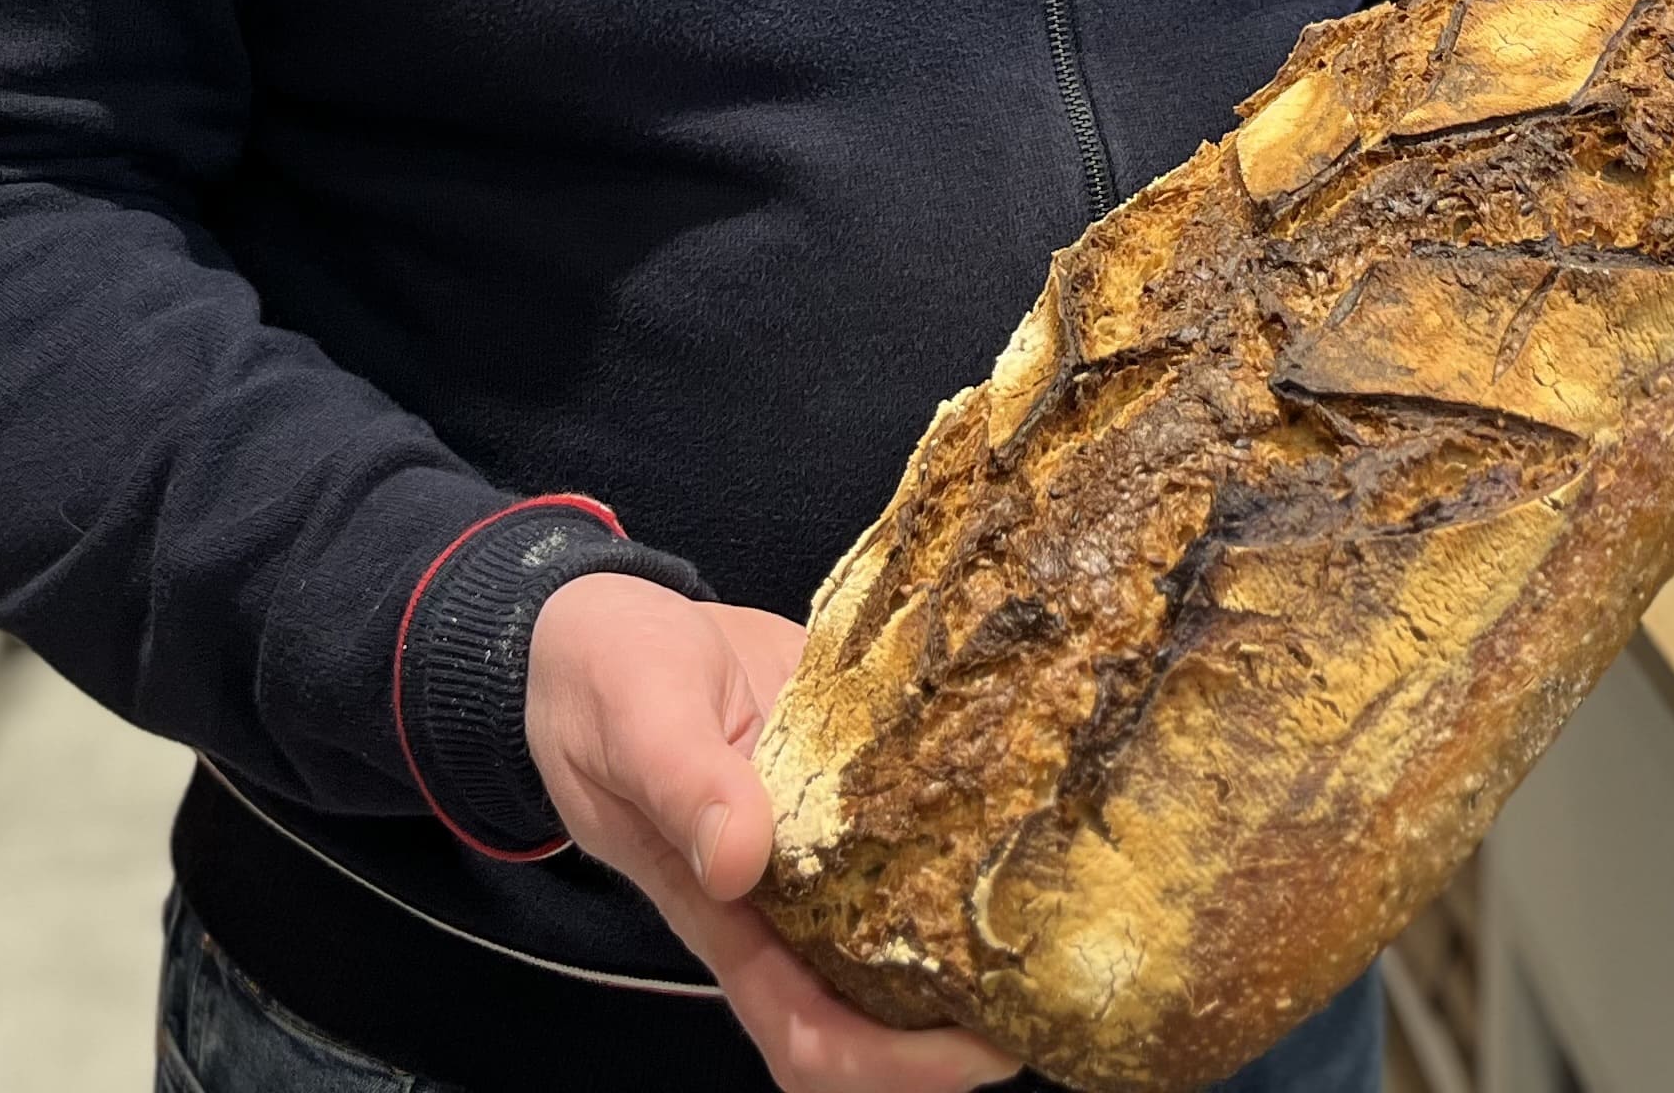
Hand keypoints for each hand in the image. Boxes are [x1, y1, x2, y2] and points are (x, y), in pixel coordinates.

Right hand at [525, 574, 1018, 1090]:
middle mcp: (789, 897)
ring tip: (1072, 912)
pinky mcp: (858, 777)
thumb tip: (740, 861)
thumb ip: (681, 783)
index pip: (810, 1032)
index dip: (891, 1064)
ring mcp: (830, 841)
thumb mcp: (632, 716)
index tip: (976, 1049)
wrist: (614, 624)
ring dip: (982, 932)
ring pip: (915, 918)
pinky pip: (921, 822)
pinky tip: (1038, 801)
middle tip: (1058, 983)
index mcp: (725, 913)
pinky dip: (973, 831)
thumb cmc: (602, 680)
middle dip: (969, 1014)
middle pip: (884, 1000)